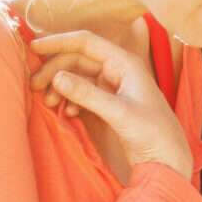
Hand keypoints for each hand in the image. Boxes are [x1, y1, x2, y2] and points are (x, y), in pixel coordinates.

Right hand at [29, 31, 192, 176]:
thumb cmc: (153, 133)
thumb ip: (87, 94)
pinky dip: (70, 100)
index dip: (59, 42)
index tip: (34, 47)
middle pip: (77, 60)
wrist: (167, 159)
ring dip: (60, 87)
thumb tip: (57, 77)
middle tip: (33, 86)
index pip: (86, 42)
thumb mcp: (118, 112)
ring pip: (77, 78)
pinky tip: (67, 113)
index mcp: (125, 63)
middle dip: (54, 70)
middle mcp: (118, 70)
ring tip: (48, 103)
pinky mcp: (108, 104)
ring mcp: (112, 87)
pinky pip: (82, 94)